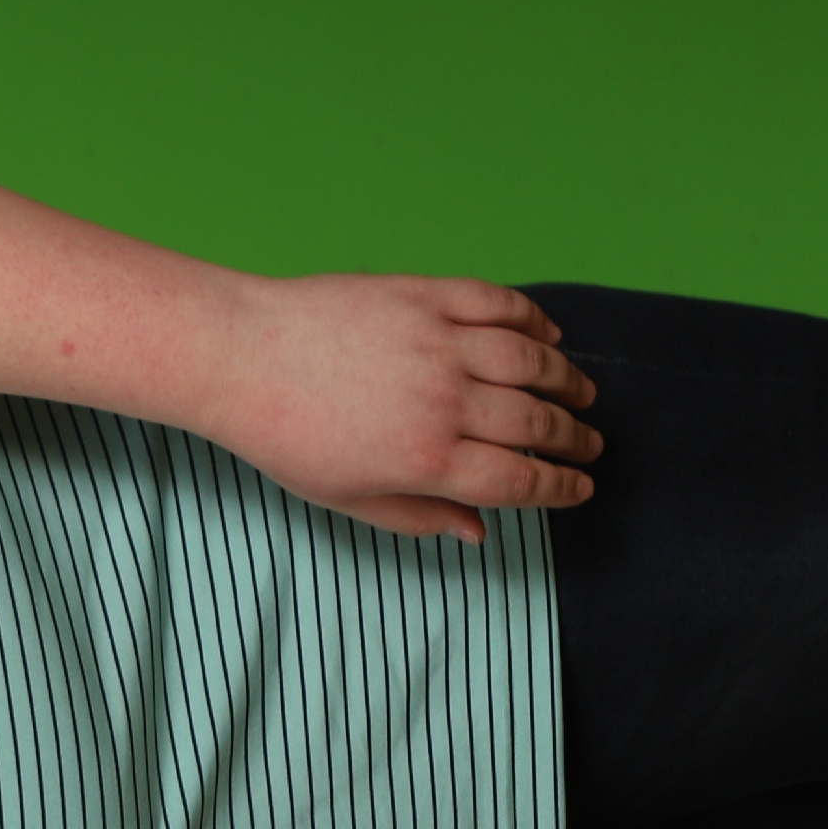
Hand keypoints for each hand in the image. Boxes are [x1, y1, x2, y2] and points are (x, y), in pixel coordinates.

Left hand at [190, 275, 600, 542]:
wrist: (236, 355)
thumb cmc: (281, 434)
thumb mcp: (344, 497)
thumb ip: (417, 516)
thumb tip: (479, 532)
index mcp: (424, 461)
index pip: (520, 480)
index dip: (560, 487)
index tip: (580, 488)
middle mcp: (442, 403)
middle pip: (537, 424)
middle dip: (575, 439)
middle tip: (591, 444)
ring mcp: (437, 343)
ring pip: (532, 362)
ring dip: (567, 380)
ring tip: (582, 392)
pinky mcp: (424, 296)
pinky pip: (499, 305)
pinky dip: (533, 321)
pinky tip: (547, 337)